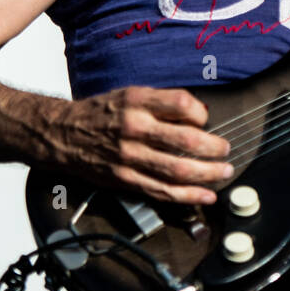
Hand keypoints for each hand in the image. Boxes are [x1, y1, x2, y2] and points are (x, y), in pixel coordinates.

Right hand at [52, 86, 231, 204]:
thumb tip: (198, 117)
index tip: (206, 120)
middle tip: (226, 150)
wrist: (62, 134)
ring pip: (177, 170)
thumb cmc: (102, 113)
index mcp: (137, 102)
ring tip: (224, 172)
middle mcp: (134, 128)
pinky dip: (188, 196)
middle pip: (185, 140)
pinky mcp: (125, 179)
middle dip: (214, 148)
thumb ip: (162, 103)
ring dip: (208, 174)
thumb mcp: (130, 94)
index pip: (182, 105)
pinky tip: (205, 196)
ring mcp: (129, 156)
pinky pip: (162, 190)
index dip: (201, 114)